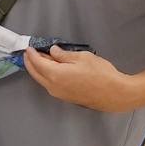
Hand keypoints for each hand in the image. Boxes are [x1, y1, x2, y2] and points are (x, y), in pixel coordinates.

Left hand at [23, 45, 138, 112]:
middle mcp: (53, 87)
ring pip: (42, 80)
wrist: (116, 95)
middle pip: (36, 73)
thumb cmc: (101, 74)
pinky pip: (50, 85)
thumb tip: (53, 52)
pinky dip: (46, 76)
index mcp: (55, 75)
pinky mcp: (66, 98)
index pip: (37, 63)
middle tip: (28, 53)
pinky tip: (50, 70)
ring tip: (38, 59)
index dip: (31, 54)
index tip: (29, 47)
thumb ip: (64, 55)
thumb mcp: (83, 58)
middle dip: (30, 62)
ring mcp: (59, 94)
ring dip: (37, 70)